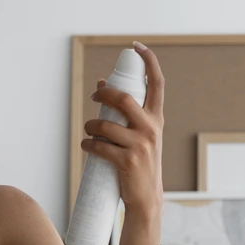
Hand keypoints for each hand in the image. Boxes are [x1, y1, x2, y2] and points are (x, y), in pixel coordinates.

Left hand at [81, 43, 164, 215]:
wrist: (146, 198)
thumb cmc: (139, 162)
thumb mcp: (137, 135)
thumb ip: (123, 111)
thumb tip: (101, 84)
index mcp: (156, 119)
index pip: (157, 83)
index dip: (148, 61)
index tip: (136, 46)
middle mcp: (151, 129)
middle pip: (124, 98)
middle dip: (104, 95)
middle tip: (94, 99)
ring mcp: (141, 145)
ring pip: (106, 125)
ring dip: (90, 127)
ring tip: (89, 132)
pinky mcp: (128, 161)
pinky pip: (99, 146)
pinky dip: (88, 144)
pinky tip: (87, 146)